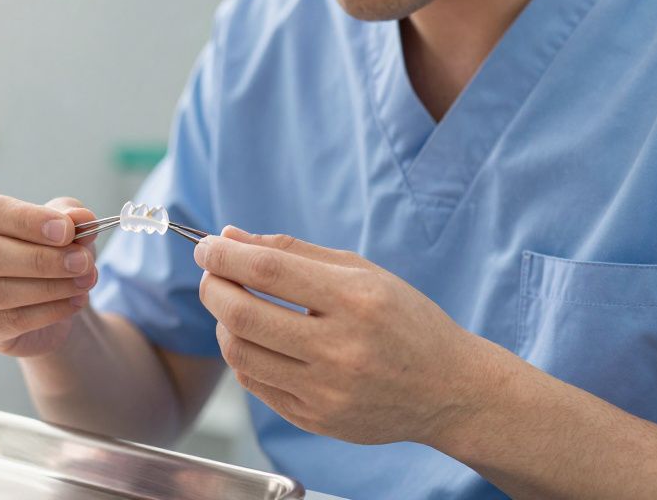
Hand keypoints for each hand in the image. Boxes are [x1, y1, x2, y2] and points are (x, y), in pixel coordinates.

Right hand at [0, 189, 100, 356]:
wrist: (49, 297)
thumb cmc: (46, 247)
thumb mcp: (62, 225)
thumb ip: (70, 217)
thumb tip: (81, 218)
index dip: (27, 220)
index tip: (67, 230)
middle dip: (41, 258)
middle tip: (82, 261)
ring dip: (48, 287)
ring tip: (85, 281)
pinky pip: (9, 321)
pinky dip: (48, 312)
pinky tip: (75, 302)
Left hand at [194, 226, 489, 446]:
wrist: (450, 390)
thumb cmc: (405, 321)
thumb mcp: (362, 272)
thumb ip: (294, 252)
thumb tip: (230, 236)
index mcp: (357, 300)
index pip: (269, 270)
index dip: (226, 255)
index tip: (206, 247)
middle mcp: (341, 348)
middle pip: (244, 314)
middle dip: (213, 287)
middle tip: (211, 274)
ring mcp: (327, 390)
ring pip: (240, 354)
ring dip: (223, 323)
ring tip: (233, 306)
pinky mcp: (316, 420)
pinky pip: (255, 385)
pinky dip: (242, 356)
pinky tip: (255, 339)